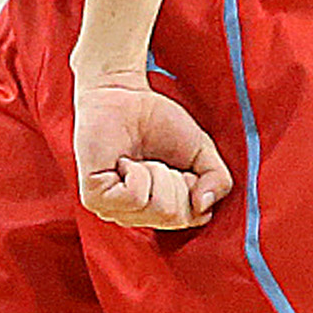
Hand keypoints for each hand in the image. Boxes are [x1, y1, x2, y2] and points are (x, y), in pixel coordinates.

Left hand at [73, 72, 232, 231]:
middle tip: (158, 160)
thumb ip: (217, 180)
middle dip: (175, 179)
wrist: (123, 94)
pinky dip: (137, 172)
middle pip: (176, 216)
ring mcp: (114, 210)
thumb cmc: (159, 122)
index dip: (194, 187)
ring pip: (158, 208)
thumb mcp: (202, 151)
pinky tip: (123, 161)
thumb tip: (204, 206)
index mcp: (162, 212)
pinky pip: (135, 196)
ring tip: (140, 159)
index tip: (179, 166)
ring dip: (157, 173)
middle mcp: (137, 217)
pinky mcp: (94, 198)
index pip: (194, 219)